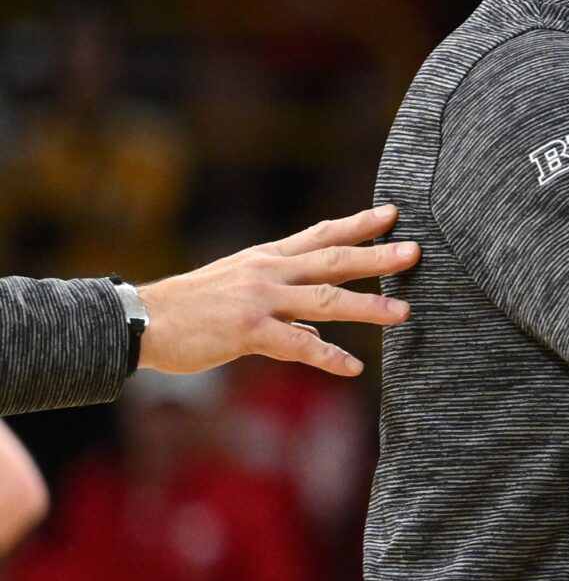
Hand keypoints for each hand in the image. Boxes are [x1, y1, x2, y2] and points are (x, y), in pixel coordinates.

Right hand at [138, 206, 418, 378]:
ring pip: (325, 300)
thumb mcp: (239, 291)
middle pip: (333, 261)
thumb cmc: (191, 310)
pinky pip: (298, 344)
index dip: (358, 223)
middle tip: (415, 252)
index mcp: (267, 259)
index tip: (393, 213)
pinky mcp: (247, 331)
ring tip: (404, 312)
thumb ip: (281, 304)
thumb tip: (314, 328)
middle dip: (377, 256)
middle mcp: (268, 272)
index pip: (321, 235)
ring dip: (367, 307)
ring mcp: (259, 300)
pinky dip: (328, 357)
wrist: (141, 321)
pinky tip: (353, 367)